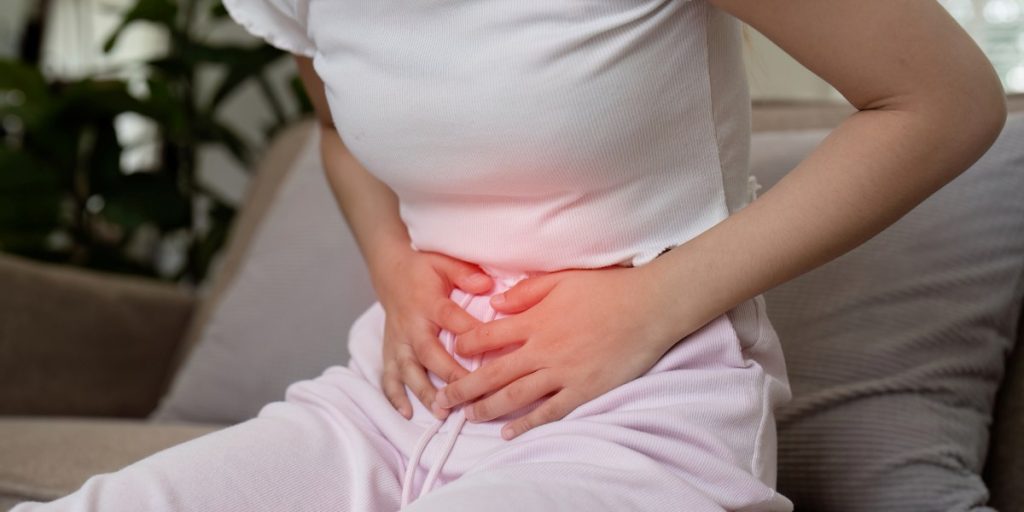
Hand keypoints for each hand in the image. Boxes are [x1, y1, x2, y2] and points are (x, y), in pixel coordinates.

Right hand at [375, 248, 494, 420]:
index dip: (471, 334)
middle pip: (428, 353)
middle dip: (448, 375)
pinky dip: (394, 396)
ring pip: (408, 370)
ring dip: (423, 392)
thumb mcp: (445, 262)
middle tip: (468, 395)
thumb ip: (466, 273)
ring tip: (441, 412)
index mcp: (428, 302)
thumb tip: (487, 286)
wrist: (390, 270)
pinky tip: (406, 413)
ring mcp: (398, 341)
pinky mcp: (389, 351)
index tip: (493, 352)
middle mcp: (411, 326)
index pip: (452, 319)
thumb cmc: (424, 268)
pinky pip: (388, 376)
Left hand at [433, 265, 687, 439]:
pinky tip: (508, 433)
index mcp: (535, 321)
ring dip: (487, 408)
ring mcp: (563, 373)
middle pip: (493, 373)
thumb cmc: (607, 288)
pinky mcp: (583, 390)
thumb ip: (525, 292)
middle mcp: (543, 350)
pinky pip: (549, 411)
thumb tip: (493, 304)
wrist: (648, 307)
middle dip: (464, 388)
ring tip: (468, 416)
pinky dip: (527, 424)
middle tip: (442, 401)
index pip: (488, 336)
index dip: (466, 345)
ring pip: (515, 396)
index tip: (452, 351)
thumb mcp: (561, 278)